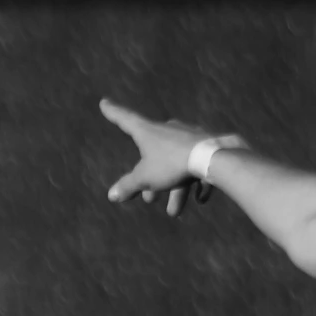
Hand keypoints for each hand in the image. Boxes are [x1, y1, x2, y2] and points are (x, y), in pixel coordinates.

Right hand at [101, 99, 227, 219]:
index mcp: (148, 131)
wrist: (211, 158)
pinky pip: (198, 166)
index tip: (104, 103)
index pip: (125, 119)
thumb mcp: (146, 178)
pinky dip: (197, 183)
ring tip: (174, 212)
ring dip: (175, 189)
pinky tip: (200, 199)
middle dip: (151, 179)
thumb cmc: (172, 164)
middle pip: (154, 154)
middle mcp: (167, 129)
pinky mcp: (206, 145)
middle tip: (149, 199)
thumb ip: (128, 186)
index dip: (113, 112)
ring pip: (177, 164)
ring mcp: (188, 136)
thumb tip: (111, 195)